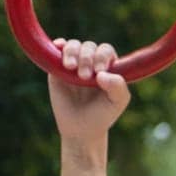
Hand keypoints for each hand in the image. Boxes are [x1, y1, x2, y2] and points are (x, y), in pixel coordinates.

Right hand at [48, 39, 130, 161]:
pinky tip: (58, 47)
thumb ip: (118, 86)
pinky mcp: (57, 69)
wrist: (81, 130)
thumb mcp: (117, 102)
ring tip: (71, 67)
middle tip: (84, 77)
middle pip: (89, 47)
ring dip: (72, 51)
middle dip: (86, 58)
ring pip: (73, 46)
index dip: (102, 56)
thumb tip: (101, 74)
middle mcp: (91, 61)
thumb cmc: (102, 115)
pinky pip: (57, 52)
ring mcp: (74, 64)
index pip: (105, 51)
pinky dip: (58, 46)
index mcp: (108, 66)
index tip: (98, 71)